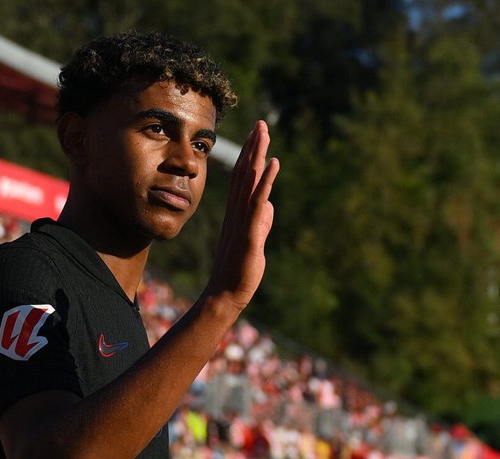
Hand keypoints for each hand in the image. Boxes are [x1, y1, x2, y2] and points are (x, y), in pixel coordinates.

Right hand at [204, 121, 279, 307]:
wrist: (225, 295)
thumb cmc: (239, 271)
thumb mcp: (254, 241)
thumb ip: (261, 223)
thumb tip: (268, 207)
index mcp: (237, 213)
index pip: (242, 178)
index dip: (249, 155)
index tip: (255, 134)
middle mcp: (236, 212)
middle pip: (244, 172)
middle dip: (252, 147)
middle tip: (260, 123)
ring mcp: (241, 221)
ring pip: (249, 181)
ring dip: (257, 155)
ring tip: (263, 131)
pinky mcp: (249, 233)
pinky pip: (257, 201)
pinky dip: (266, 181)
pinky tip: (273, 162)